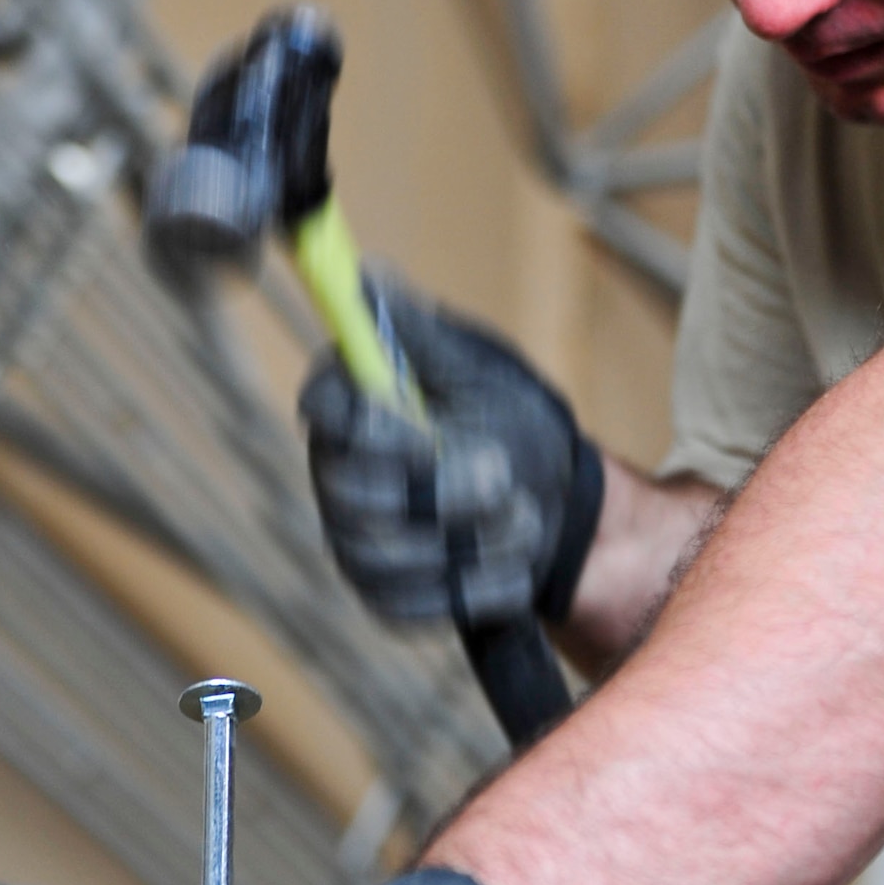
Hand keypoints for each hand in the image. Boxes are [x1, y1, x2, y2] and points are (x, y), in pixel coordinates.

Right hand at [301, 280, 602, 629]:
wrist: (560, 503)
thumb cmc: (513, 419)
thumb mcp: (478, 367)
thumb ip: (421, 332)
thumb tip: (368, 275)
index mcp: (352, 405)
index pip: (324, 413)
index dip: (371, 428)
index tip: (424, 429)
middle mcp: (337, 473)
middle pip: (354, 497)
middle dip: (442, 493)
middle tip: (504, 476)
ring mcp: (354, 540)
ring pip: (383, 559)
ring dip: (470, 542)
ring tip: (523, 517)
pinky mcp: (384, 595)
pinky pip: (406, 609)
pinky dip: (473, 590)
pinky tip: (511, 566)